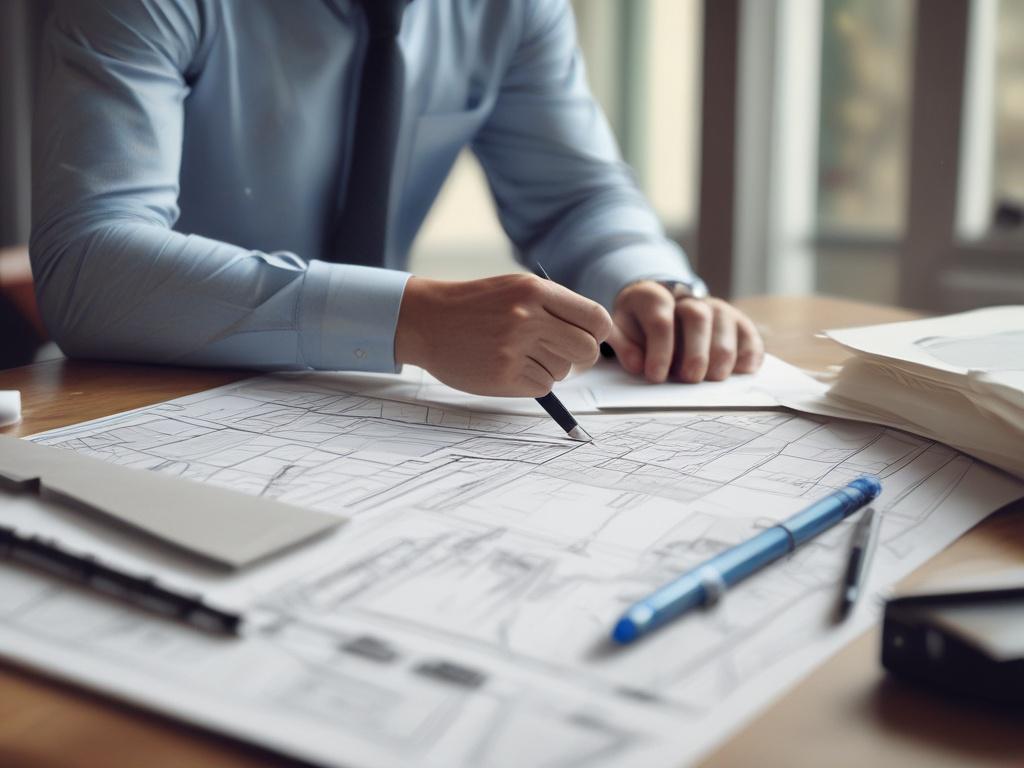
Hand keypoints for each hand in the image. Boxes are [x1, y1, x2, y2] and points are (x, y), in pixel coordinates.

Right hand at [395, 274, 611, 396]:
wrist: (426, 321)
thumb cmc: (475, 306)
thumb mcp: (516, 289)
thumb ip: (554, 306)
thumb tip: (594, 335)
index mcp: (535, 290)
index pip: (596, 318)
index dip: (598, 333)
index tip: (588, 337)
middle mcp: (528, 317)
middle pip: (587, 350)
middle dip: (580, 357)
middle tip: (562, 354)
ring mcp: (515, 347)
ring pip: (563, 371)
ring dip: (550, 368)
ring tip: (520, 355)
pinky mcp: (503, 375)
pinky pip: (542, 387)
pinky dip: (532, 382)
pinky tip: (509, 368)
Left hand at [605, 281, 763, 382]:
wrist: (662, 311)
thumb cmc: (640, 328)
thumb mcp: (622, 331)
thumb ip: (625, 346)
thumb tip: (637, 364)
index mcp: (654, 297)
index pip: (660, 320)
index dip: (659, 350)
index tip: (655, 376)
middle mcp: (689, 299)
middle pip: (697, 317)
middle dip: (695, 351)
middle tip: (690, 378)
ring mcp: (716, 309)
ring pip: (725, 323)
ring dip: (722, 354)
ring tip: (714, 378)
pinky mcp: (737, 322)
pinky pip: (748, 333)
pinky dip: (748, 352)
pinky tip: (742, 370)